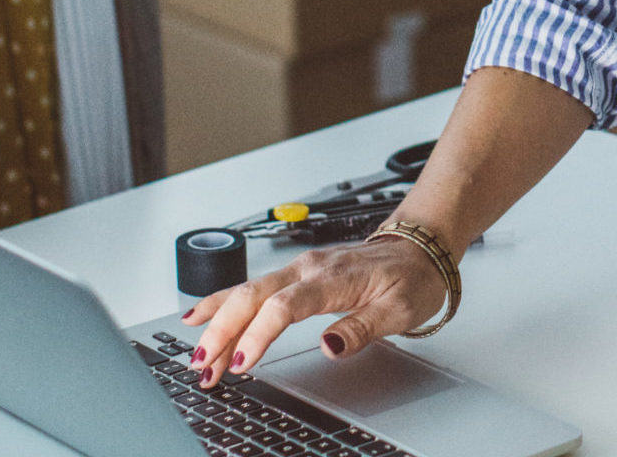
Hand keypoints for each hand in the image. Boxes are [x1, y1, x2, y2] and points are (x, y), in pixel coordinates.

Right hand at [179, 234, 447, 385]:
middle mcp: (308, 268)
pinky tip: (201, 316)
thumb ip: (362, 328)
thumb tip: (329, 346)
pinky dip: (223, 303)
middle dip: (223, 332)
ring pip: (246, 292)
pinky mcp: (295, 275)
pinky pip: (252, 288)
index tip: (242, 363)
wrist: (419, 249)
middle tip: (203, 366)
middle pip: (253, 296)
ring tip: (198, 356)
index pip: (284, 306)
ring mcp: (298, 269)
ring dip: (218, 324)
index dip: (259, 335)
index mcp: (332, 278)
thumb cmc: (411, 278)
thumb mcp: (399, 310)